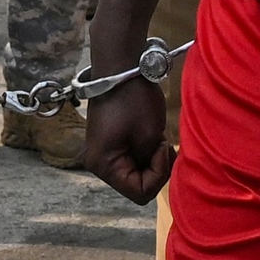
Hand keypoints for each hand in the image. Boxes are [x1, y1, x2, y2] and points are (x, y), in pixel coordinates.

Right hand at [84, 77, 170, 203]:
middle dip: (155, 167)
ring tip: (156, 135)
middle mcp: (98, 164)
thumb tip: (155, 173)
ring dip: (151, 158)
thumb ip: (154, 164)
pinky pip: (131, 157)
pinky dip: (145, 150)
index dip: (157, 175)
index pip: (139, 193)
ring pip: (136, 171)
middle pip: (136, 184)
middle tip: (161, 141)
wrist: (120, 66)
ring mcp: (103, 153)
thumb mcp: (150, 136)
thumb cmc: (135, 100)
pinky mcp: (110, 142)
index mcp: (104, 166)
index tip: (161, 147)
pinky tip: (151, 133)